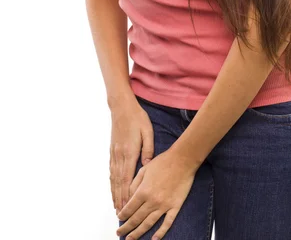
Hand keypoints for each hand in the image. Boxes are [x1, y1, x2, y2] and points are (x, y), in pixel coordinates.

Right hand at [109, 97, 154, 214]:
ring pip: (113, 177)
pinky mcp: (112, 150)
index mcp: (130, 151)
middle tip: (121, 213)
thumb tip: (147, 165)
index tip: (127, 206)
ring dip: (114, 192)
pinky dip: (111, 181)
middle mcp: (120, 155)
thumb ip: (148, 149)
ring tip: (116, 205)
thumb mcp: (147, 131)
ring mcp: (114, 153)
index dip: (127, 193)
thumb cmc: (137, 118)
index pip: (128, 177)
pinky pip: (111, 170)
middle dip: (120, 198)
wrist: (122, 108)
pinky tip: (112, 187)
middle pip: (119, 181)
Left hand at [116, 148, 197, 239]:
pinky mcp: (175, 207)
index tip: (119, 218)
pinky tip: (154, 239)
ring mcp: (164, 206)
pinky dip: (160, 233)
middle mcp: (152, 201)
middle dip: (126, 227)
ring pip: (148, 223)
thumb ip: (134, 184)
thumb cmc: (163, 162)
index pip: (129, 208)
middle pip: (136, 218)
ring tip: (130, 239)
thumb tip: (127, 198)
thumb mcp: (144, 170)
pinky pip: (167, 223)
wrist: (182, 160)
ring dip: (138, 232)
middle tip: (119, 233)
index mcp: (143, 191)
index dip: (122, 215)